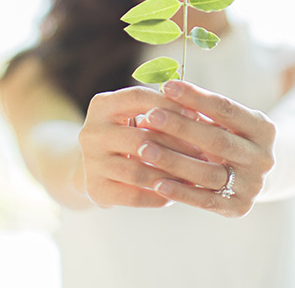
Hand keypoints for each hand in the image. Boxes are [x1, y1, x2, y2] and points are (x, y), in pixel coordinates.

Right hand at [78, 86, 205, 207]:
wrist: (99, 167)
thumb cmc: (130, 134)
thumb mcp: (138, 115)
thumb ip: (162, 110)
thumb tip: (198, 111)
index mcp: (102, 105)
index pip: (138, 98)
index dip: (168, 104)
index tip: (196, 113)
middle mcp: (91, 132)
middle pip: (140, 137)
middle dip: (175, 145)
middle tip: (202, 152)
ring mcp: (91, 162)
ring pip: (138, 171)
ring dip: (170, 175)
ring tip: (194, 176)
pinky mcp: (96, 189)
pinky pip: (134, 196)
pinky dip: (158, 197)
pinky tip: (175, 194)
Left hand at [137, 80, 275, 217]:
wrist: (261, 177)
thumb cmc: (233, 139)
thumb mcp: (228, 122)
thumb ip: (202, 111)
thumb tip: (164, 94)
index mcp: (263, 129)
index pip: (225, 109)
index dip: (195, 97)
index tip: (167, 86)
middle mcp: (263, 157)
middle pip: (216, 140)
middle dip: (180, 127)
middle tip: (150, 116)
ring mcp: (253, 185)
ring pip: (208, 172)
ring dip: (173, 160)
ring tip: (144, 148)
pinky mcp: (239, 208)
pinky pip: (205, 200)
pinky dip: (180, 192)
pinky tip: (156, 183)